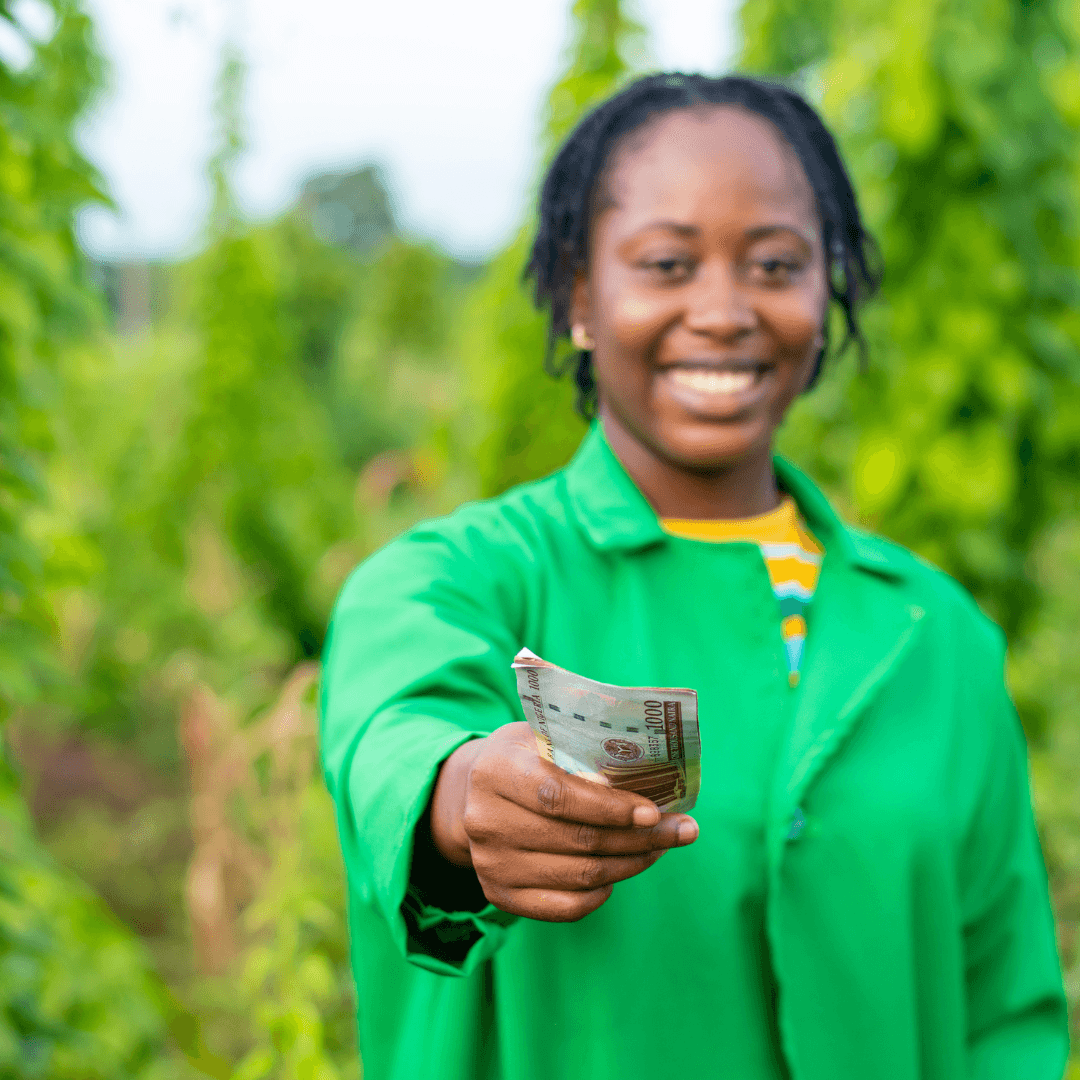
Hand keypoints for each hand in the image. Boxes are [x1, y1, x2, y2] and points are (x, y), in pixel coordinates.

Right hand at [429, 721, 697, 921]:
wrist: (473, 792)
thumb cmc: (525, 756)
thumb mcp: (544, 735)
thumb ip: (582, 752)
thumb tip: (637, 778)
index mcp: (495, 771)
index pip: (558, 797)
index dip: (610, 807)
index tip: (654, 811)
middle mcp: (485, 820)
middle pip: (577, 840)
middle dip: (640, 837)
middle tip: (681, 830)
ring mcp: (490, 862)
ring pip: (578, 875)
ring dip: (631, 863)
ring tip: (661, 846)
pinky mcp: (498, 894)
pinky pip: (563, 907)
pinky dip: (601, 893)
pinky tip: (621, 871)